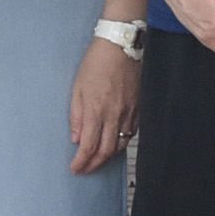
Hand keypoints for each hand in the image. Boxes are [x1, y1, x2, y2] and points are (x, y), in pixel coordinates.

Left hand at [69, 37, 140, 171]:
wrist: (120, 46)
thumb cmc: (96, 63)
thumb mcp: (77, 88)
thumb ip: (76, 115)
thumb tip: (76, 138)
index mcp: (96, 111)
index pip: (88, 146)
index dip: (81, 162)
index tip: (75, 169)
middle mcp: (114, 116)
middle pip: (106, 151)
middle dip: (94, 165)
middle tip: (85, 169)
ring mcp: (129, 113)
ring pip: (120, 145)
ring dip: (108, 156)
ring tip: (98, 159)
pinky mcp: (139, 108)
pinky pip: (131, 133)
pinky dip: (121, 143)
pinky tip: (114, 143)